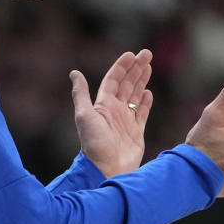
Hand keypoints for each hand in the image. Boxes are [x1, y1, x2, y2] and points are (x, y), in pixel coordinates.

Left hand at [69, 49, 153, 177]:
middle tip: (147, 53)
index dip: (122, 66)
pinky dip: (145, 102)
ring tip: (148, 66)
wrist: (106, 169)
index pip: (114, 80)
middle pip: (127, 84)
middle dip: (136, 68)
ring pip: (135, 95)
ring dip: (142, 81)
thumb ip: (81, 94)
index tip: (132, 54)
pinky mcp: (136, 133)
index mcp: (103, 105)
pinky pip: (141, 113)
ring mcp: (126, 121)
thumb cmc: (94, 144)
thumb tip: (74, 73)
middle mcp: (115, 111)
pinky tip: (149, 92)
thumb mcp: (84, 116)